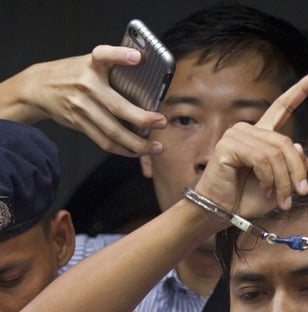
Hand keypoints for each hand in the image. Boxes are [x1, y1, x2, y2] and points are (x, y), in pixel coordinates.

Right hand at [4, 45, 167, 155]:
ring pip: (112, 131)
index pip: (104, 55)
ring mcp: (81, 107)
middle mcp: (86, 86)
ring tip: (156, 147)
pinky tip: (137, 151)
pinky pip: (103, 141)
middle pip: (117, 106)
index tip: (137, 57)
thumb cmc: (73, 74)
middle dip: (143, 119)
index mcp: (91, 64)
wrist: (37, 87)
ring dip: (137, 143)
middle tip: (162, 122)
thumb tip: (148, 82)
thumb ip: (113, 69)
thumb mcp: (89, 62)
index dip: (120, 55)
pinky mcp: (78, 123)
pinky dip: (122, 149)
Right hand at [192, 68, 307, 215]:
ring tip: (283, 199)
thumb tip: (298, 146)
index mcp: (262, 135)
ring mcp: (236, 135)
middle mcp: (248, 129)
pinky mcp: (229, 145)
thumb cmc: (249, 198)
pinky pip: (262, 159)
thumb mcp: (281, 182)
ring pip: (276, 153)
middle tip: (300, 193)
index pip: (282, 107)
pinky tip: (266, 189)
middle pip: (286, 142)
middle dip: (297, 171)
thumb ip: (294, 163)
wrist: (224, 213)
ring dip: (284, 180)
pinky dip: (269, 178)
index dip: (300, 90)